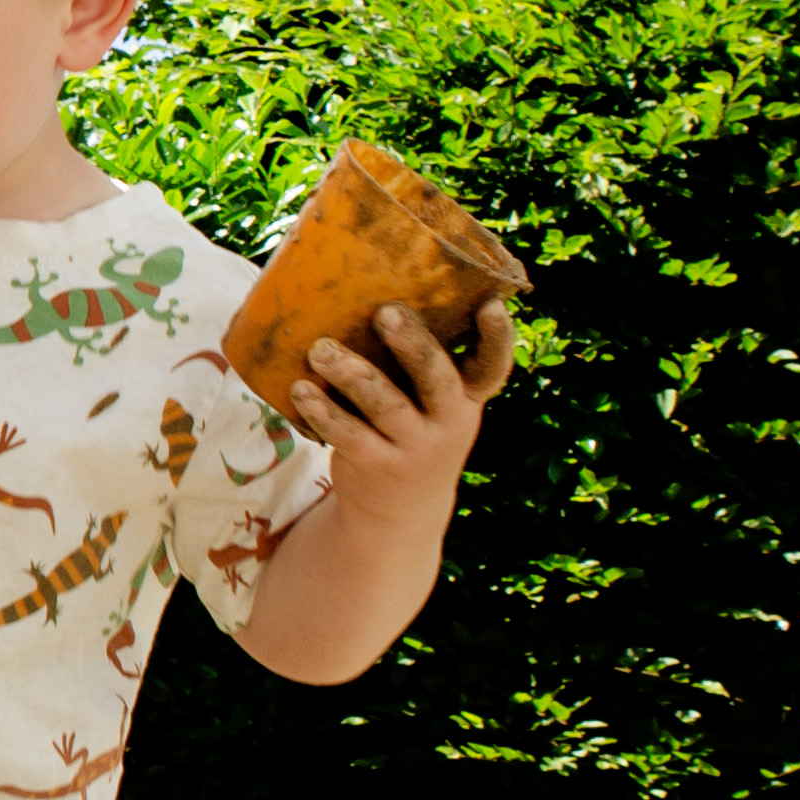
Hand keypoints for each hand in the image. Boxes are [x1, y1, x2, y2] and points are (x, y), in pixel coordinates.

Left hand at [285, 295, 514, 517]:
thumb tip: (372, 287)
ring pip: (386, 405)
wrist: (401, 512)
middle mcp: (449, 422)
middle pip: (438, 380)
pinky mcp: (377, 465)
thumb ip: (418, 362)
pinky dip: (323, 411)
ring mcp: (414, 447)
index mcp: (467, 398)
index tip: (490, 304)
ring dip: (351, 373)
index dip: (498, 337)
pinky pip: (349, 435)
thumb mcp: (431, 403)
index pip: (493, 366)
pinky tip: (300, 389)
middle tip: (385, 311)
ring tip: (320, 349)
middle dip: (414, 345)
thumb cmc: (413, 429)